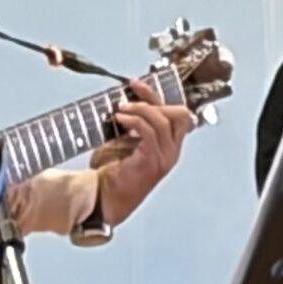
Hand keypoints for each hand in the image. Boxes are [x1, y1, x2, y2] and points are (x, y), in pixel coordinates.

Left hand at [95, 85, 194, 225]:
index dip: (158, 96)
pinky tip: (121, 118)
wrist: (104, 199)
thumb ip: (132, 126)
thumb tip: (124, 102)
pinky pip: (150, 132)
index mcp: (169, 147)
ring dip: (141, 108)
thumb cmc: (112, 174)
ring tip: (122, 108)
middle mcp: (172, 152)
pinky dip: (135, 120)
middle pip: (178, 114)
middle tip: (132, 91)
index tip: (137, 84)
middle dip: (154, 98)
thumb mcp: (124, 143)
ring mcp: (164, 158)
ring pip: (163, 120)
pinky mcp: (152, 162)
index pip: (176, 114)